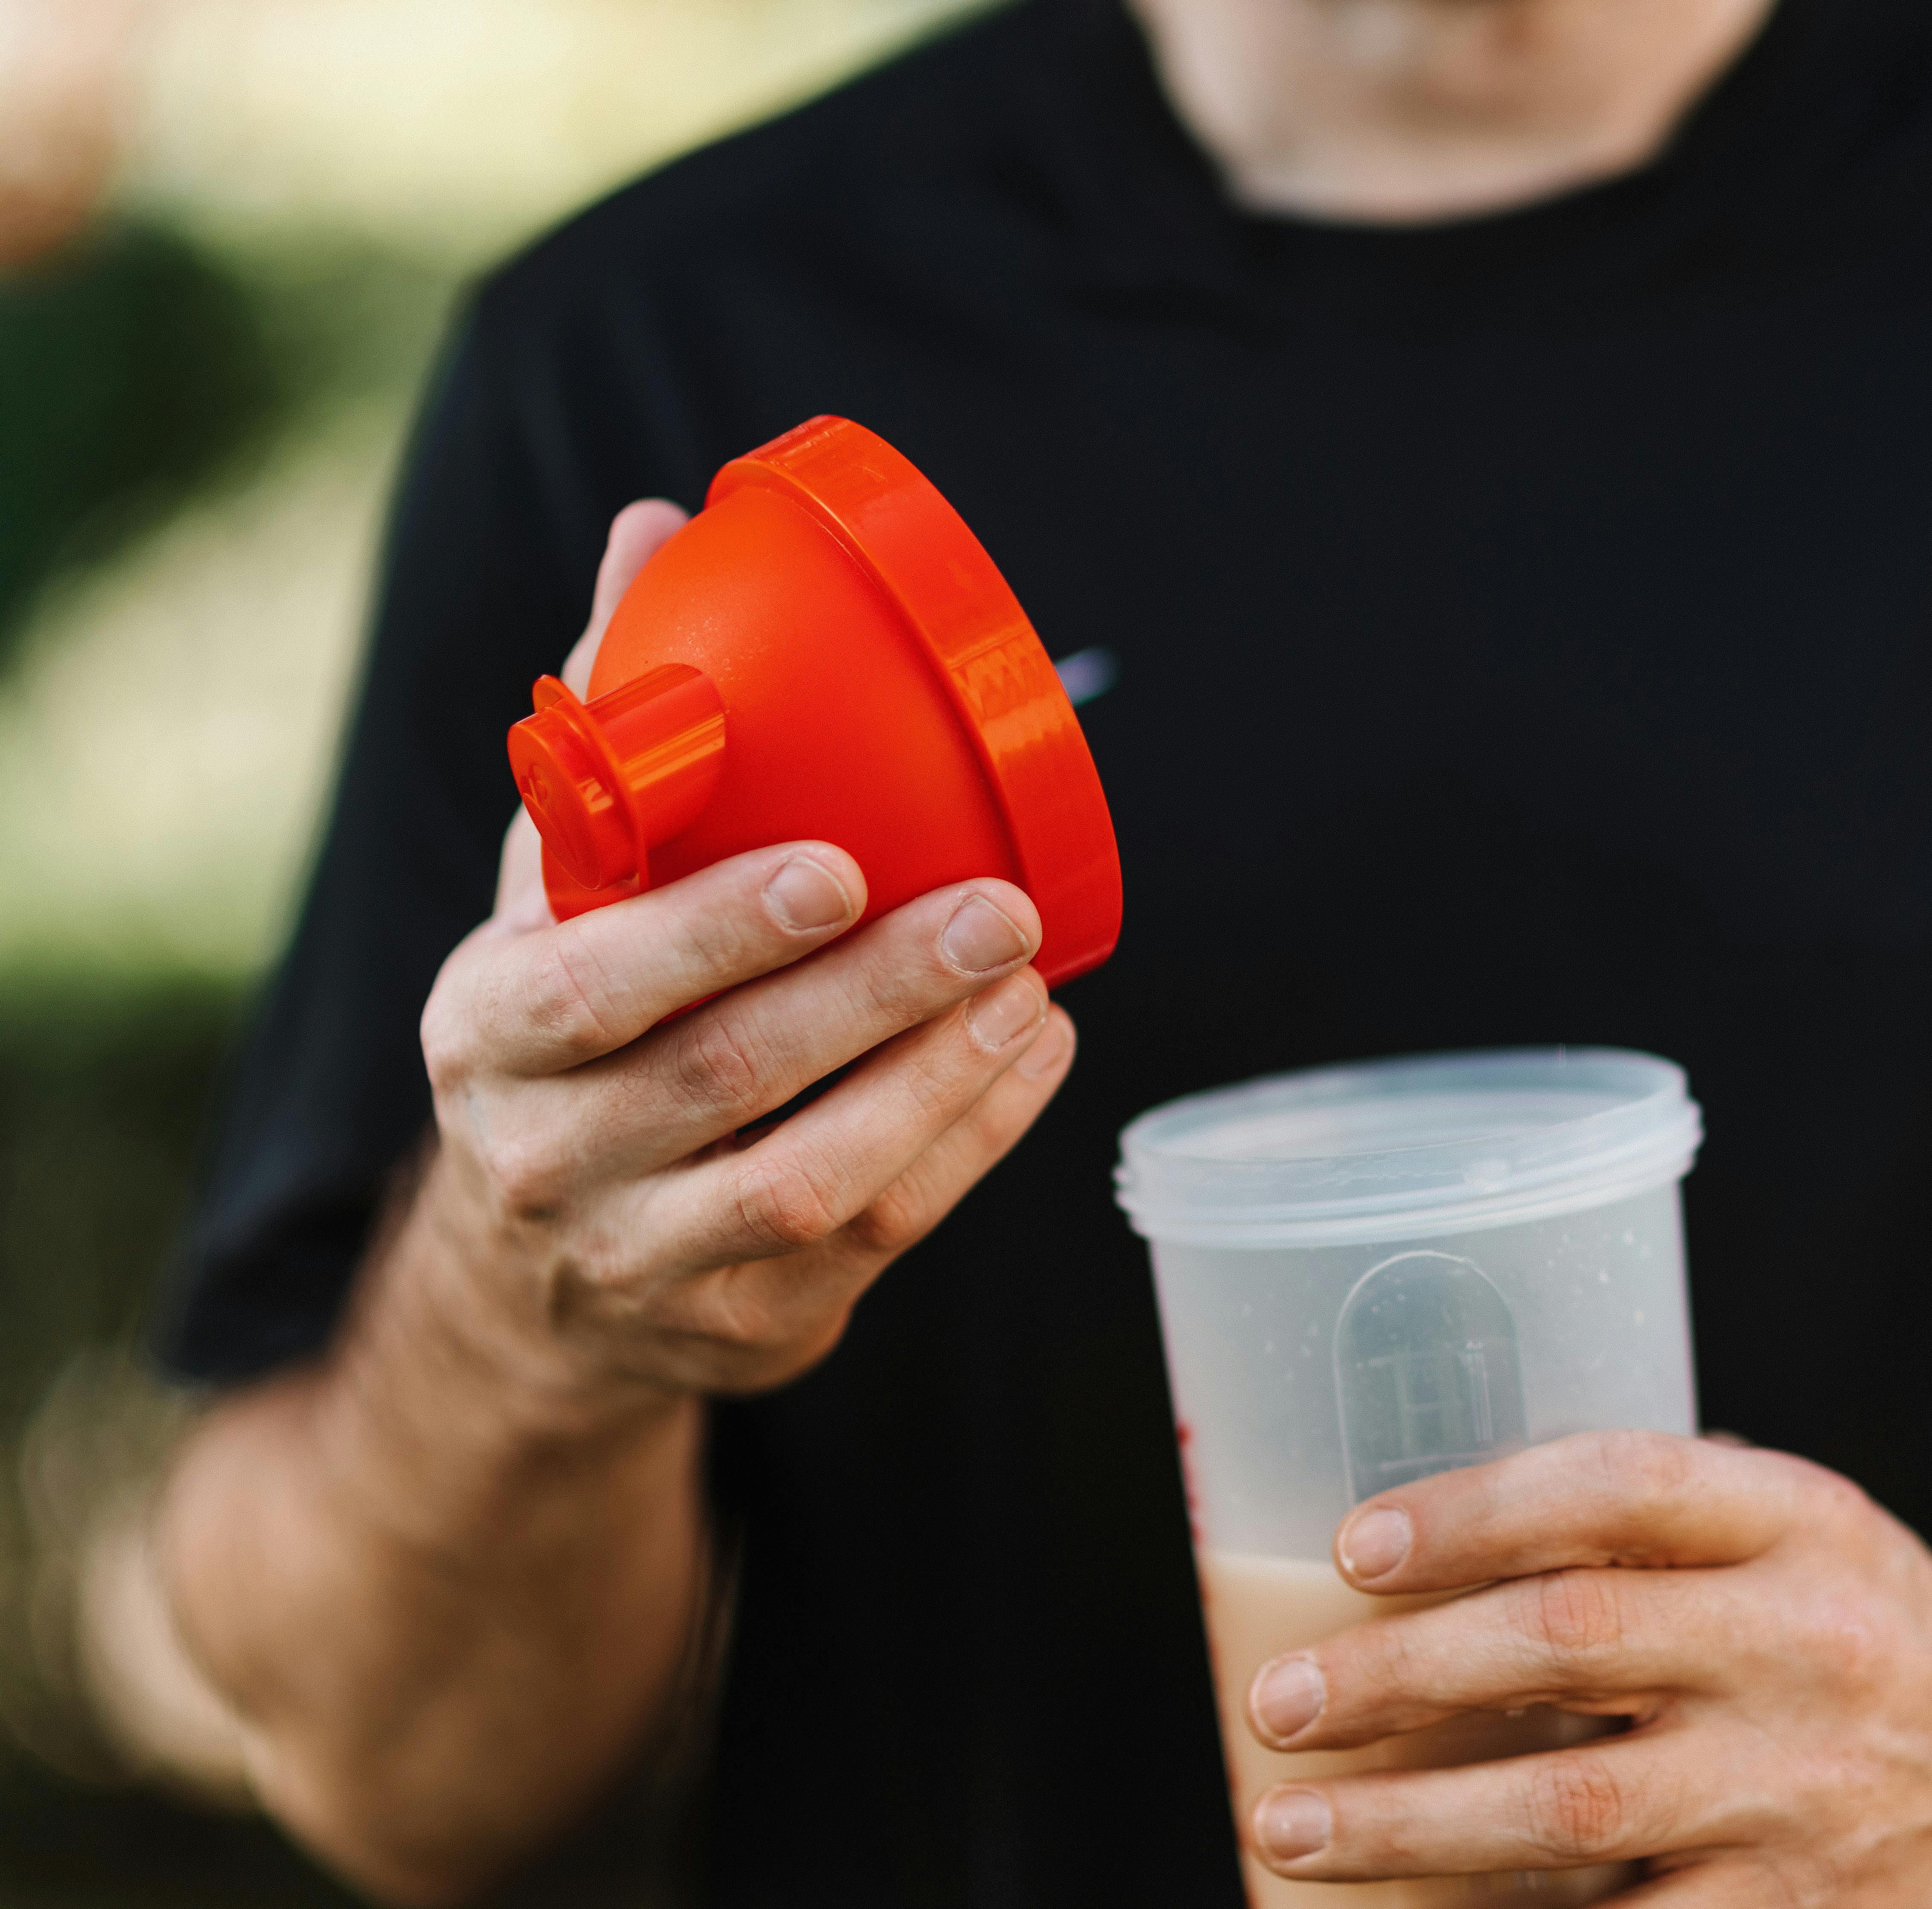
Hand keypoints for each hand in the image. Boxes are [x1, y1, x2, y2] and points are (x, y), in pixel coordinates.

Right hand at [410, 501, 1076, 1404]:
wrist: (528, 1286)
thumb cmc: (564, 1031)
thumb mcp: (552, 888)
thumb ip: (609, 721)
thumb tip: (656, 525)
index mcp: (487, 1033)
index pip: (595, 987)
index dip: (716, 933)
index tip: (836, 867)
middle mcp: (548, 1158)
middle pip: (727, 1078)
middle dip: (874, 995)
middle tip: (1001, 911)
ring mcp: (649, 1259)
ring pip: (817, 1177)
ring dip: (942, 1077)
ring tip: (1035, 986)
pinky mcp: (749, 1324)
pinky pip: (881, 1233)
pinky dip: (974, 1143)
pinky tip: (1036, 1056)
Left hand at [1236, 1431, 1931, 1907]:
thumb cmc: (1870, 1630)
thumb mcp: (1796, 1533)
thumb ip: (1651, 1527)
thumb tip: (1419, 1546)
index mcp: (1801, 1523)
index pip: (1617, 1485)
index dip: (1473, 1508)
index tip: (1355, 1546)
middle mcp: (1808, 1647)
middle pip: (1569, 1644)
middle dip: (1398, 1675)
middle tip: (1275, 1700)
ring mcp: (1810, 1797)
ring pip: (1573, 1815)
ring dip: (1410, 1825)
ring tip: (1291, 1826)